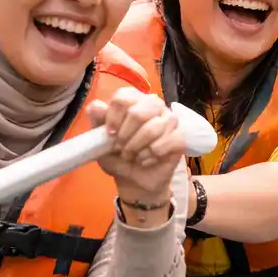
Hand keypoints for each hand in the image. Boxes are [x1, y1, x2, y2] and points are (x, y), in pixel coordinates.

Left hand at [88, 89, 183, 206]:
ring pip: (154, 128)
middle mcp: (153, 105)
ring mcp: (169, 119)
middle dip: (126, 135)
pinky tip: (146, 160)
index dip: (114, 117)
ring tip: (132, 156)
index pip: (123, 97)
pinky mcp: (180, 137)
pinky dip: (152, 155)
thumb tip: (97, 106)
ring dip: (138, 147)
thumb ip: (97, 121)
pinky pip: (168, 141)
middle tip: (121, 148)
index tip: (109, 134)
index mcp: (133, 100)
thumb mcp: (100, 140)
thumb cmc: (117, 155)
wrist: (134, 179)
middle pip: (139, 112)